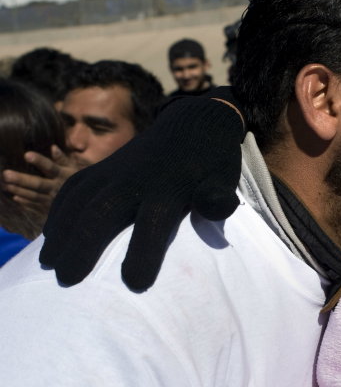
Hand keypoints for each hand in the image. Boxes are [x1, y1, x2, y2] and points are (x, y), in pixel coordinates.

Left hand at [1, 145, 76, 215]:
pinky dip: (26, 203)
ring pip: (34, 195)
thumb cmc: (78, 180)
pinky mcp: (50, 209)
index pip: (50, 167)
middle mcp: (57, 187)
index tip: (27, 155)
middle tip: (6, 174)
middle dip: (22, 180)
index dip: (39, 161)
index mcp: (63, 175)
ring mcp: (53, 199)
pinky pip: (36, 206)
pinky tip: (15, 198)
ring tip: (5, 185)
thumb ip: (63, 159)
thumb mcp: (74, 168)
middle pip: (38, 183)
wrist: (86, 201)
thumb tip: (52, 147)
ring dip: (20, 191)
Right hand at [39, 88, 245, 290]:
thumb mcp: (223, 179)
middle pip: (102, 211)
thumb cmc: (210, 164)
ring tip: (48, 263)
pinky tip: (50, 235)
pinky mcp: (103, 166)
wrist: (192, 124)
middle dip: (83, 244)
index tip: (135, 284)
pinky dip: (58, 210)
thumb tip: (219, 207)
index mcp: (170, 188)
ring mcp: (115, 170)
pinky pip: (74, 187)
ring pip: (80, 199)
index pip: (154, 223)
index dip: (144, 253)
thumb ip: (218, 197)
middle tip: (67, 278)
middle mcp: (136, 178)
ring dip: (61, 230)